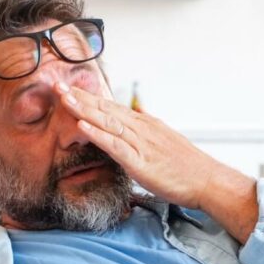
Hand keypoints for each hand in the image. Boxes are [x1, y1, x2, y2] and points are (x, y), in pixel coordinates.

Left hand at [54, 81, 221, 209]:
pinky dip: (98, 134)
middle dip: (79, 96)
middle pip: (105, 108)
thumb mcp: (162, 146)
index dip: (88, 97)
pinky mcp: (141, 161)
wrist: (208, 180)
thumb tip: (130, 133)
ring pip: (107, 122)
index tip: (69, 89)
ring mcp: (141, 143)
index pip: (111, 107)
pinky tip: (82, 126)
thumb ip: (144, 138)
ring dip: (83, 109)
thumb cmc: (188, 168)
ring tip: (63, 98)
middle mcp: (141, 128)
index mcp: (144, 125)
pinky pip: (116, 145)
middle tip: (55, 83)